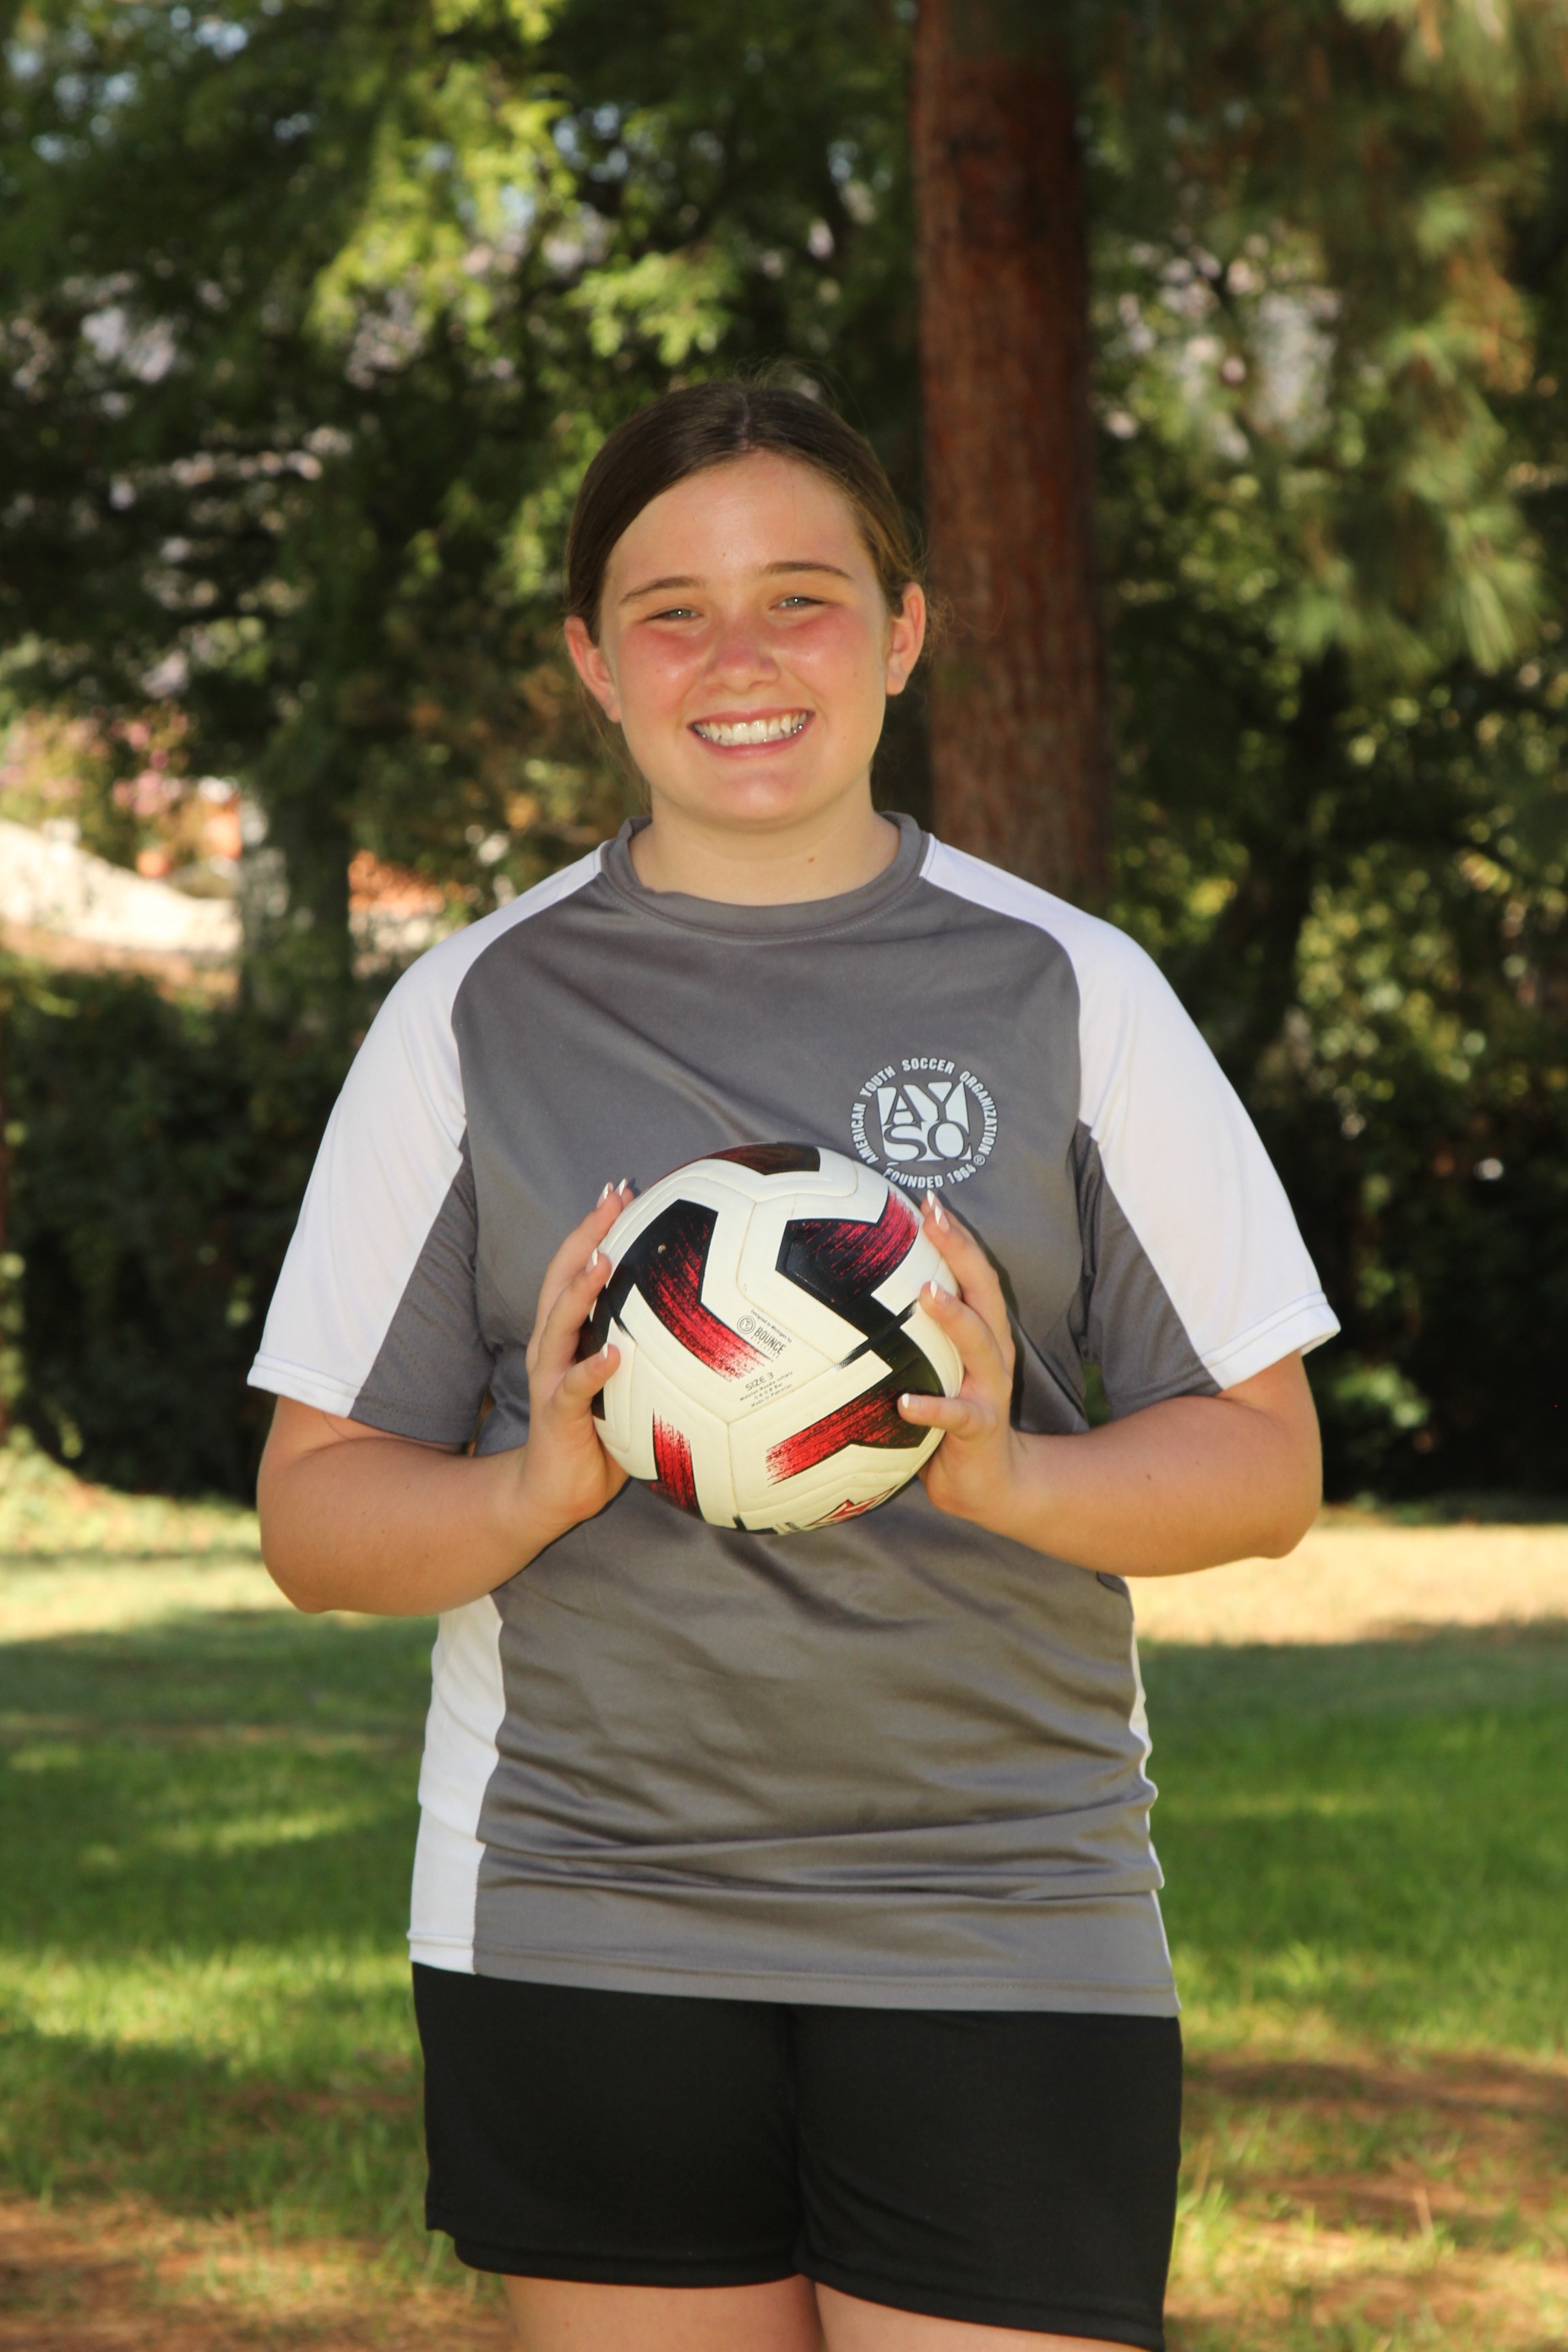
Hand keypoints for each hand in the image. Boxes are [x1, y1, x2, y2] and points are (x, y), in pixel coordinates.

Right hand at [512, 1183, 633, 1544]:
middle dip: (587, 1235)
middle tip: (613, 1198)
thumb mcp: (629, 1384)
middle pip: (562, 1278)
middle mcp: (553, 1346)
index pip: (577, 1268)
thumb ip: (654, 1351)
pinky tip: (615, 1354)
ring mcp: (551, 1377)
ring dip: (581, 1290)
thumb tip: (715, 1325)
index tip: (624, 1189)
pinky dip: (593, 1369)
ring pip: (559, 1323)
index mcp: (569, 1334)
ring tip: (606, 1260)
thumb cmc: (598, 1434)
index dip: (596, 1226)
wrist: (553, 1492)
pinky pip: (574, 1388)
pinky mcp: (557, 1414)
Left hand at [897, 1194, 1027, 1532]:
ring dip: (954, 1317)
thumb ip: (902, 1335)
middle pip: (984, 1291)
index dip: (956, 1234)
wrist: (989, 1483)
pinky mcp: (980, 1427)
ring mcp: (988, 1388)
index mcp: (981, 1332)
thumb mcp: (927, 1368)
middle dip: (962, 1250)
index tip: (928, 1199)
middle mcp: (992, 1352)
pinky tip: (904, 1401)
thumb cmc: (946, 1416)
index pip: (973, 1273)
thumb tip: (839, 1300)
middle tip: (934, 1218)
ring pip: (979, 1343)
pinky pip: (956, 1414)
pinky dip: (931, 1407)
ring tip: (926, 1294)